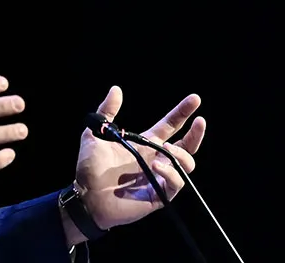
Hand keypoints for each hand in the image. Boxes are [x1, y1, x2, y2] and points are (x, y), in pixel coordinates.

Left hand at [75, 86, 205, 229]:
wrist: (84, 196)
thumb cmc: (90, 167)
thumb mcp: (96, 134)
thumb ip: (106, 111)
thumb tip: (116, 89)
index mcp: (145, 144)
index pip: (170, 125)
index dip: (183, 112)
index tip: (195, 99)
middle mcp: (156, 159)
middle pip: (186, 146)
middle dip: (196, 134)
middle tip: (200, 121)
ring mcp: (158, 178)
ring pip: (186, 165)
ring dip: (181, 154)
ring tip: (167, 147)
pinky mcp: (158, 195)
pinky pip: (175, 184)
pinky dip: (170, 173)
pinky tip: (156, 165)